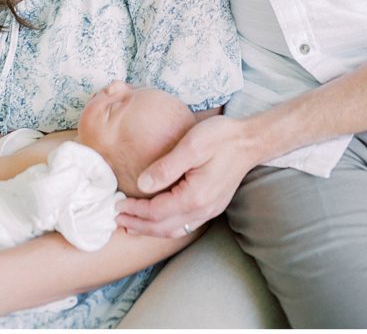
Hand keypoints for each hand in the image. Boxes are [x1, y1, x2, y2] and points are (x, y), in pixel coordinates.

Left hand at [116, 115, 257, 237]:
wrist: (250, 140)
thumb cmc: (221, 137)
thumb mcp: (192, 145)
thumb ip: (166, 167)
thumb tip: (141, 184)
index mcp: (195, 196)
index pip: (156, 212)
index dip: (135, 210)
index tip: (117, 204)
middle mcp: (203, 209)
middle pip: (163, 227)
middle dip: (138, 224)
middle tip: (116, 218)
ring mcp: (209, 210)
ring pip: (174, 230)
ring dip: (151, 229)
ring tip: (131, 224)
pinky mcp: (212, 205)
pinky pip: (185, 224)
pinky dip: (166, 226)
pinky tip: (158, 220)